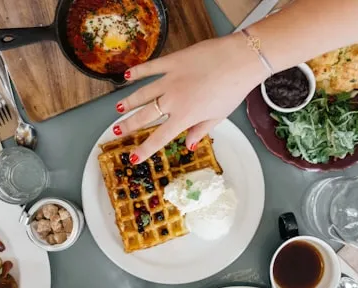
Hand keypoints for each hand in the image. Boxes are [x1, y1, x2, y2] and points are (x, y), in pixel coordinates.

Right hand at [114, 34, 266, 162]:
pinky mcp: (172, 62)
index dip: (145, 149)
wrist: (240, 60)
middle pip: (145, 115)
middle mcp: (172, 100)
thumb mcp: (219, 116)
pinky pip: (150, 68)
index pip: (159, 137)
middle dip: (128, 125)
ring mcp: (170, 79)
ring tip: (117, 108)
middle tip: (117, 131)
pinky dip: (137, 72)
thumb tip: (189, 145)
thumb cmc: (233, 90)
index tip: (133, 158)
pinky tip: (127, 76)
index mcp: (185, 117)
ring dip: (128, 102)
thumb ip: (201, 130)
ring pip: (142, 93)